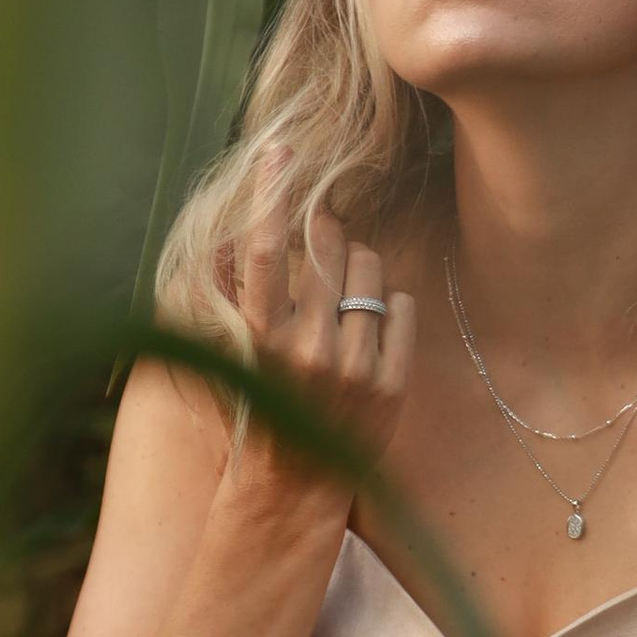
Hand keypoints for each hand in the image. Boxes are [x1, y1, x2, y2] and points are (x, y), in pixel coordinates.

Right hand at [225, 204, 414, 513]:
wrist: (293, 488)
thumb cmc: (260, 408)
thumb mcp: (237, 352)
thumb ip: (236, 291)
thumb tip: (234, 232)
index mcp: (259, 337)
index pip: (265, 249)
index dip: (271, 193)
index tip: (277, 148)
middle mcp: (307, 348)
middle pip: (332, 249)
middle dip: (328, 239)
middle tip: (322, 253)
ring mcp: (353, 367)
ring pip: (371, 271)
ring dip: (360, 273)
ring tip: (343, 306)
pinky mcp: (390, 384)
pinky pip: (402, 306)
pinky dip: (388, 309)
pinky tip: (368, 334)